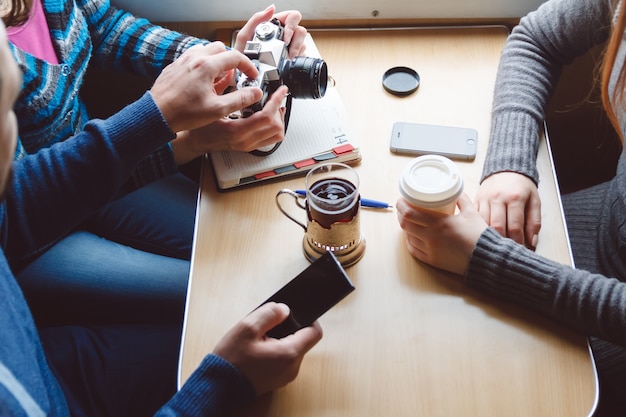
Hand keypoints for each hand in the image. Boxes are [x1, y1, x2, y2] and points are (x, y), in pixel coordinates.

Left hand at [150, 42, 261, 133]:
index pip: (235, 57)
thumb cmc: (183, 113)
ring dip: (217, 60)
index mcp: (207, 66)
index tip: (251, 75)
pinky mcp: (175, 66)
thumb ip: (240, 99)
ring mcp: (183, 60)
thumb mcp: (218, 109)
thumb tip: (255, 93)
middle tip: (236, 75)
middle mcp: (194, 58)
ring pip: (206, 50)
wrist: (156, 115)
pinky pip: (193, 57)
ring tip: (219, 78)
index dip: (248, 66)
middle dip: (231, 60)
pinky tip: (203, 81)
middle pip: (220, 48)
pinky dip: (203, 64)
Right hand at [170, 86, 287, 163]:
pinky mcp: (250, 147)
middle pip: (276, 126)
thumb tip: (232, 72)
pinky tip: (270, 118)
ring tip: (273, 107)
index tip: (280, 90)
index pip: (266, 116)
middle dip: (278, 109)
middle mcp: (245, 140)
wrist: (196, 142)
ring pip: (277, 135)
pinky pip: (272, 139)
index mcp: (236, 130)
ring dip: (279, 119)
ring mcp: (249, 145)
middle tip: (275, 97)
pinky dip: (275, 127)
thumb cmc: (199, 127)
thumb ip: (222, 89)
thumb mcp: (209, 106)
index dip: (276, 101)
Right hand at [213, 302, 322, 395]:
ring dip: (279, 341)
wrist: (217, 387)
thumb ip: (269, 314)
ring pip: (292, 350)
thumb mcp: (247, 328)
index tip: (293, 314)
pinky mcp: (277, 380)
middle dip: (287, 330)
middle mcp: (292, 368)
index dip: (308, 319)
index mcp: (289, 354)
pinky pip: (283, 360)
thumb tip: (284, 309)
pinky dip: (274, 352)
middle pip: (302, 340)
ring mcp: (285, 376)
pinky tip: (257, 350)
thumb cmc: (231, 360)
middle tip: (267, 327)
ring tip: (259, 340)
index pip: (315, 332)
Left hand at [234, 5, 306, 58]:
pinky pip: (302, 56)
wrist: (244, 76)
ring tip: (286, 60)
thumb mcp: (244, 37)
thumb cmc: (243, 57)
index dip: (291, 27)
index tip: (285, 40)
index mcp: (275, 26)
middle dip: (296, 43)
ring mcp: (290, 46)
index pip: (292, 17)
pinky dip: (297, 61)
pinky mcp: (294, 58)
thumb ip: (256, 19)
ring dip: (296, 53)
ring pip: (303, 44)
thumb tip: (272, 8)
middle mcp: (284, 34)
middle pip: (301, 31)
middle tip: (288, 54)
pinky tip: (289, 64)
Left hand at [396, 194, 487, 275]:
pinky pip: (414, 250)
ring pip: (408, 237)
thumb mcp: (471, 212)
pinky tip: (413, 236)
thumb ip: (462, 200)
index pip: (409, 213)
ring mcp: (430, 250)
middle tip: (403, 209)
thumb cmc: (479, 235)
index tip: (401, 200)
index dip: (401, 206)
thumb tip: (457, 191)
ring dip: (406, 228)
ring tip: (408, 221)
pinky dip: (410, 241)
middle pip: (405, 224)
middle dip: (401, 215)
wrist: (485, 258)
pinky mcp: (432, 260)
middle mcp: (430, 237)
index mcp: (438, 224)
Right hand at [475, 172, 540, 248]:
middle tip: (506, 249)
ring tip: (494, 244)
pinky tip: (483, 234)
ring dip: (489, 236)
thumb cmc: (521, 187)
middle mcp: (498, 198)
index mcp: (516, 198)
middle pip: (497, 226)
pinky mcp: (476, 200)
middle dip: (502, 241)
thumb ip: (534, 222)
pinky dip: (478, 228)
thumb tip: (532, 242)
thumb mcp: (534, 201)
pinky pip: (474, 217)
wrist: (506, 169)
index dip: (517, 241)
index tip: (519, 249)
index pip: (515, 226)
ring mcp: (485, 199)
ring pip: (483, 223)